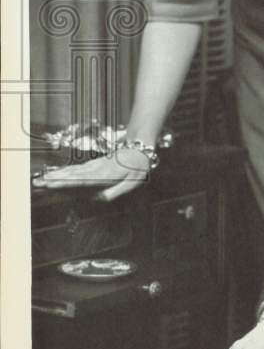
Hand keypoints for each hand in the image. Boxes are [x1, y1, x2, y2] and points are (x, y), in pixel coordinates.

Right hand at [31, 145, 151, 201]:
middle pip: (71, 174)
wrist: (140, 149)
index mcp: (104, 174)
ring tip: (42, 179)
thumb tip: (97, 199)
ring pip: (72, 171)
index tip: (51, 183)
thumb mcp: (132, 182)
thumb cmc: (138, 167)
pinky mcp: (94, 165)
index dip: (65, 181)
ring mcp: (94, 165)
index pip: (81, 179)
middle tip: (38, 182)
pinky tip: (56, 174)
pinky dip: (65, 172)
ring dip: (56, 175)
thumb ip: (115, 192)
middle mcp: (96, 169)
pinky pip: (77, 169)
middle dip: (54, 179)